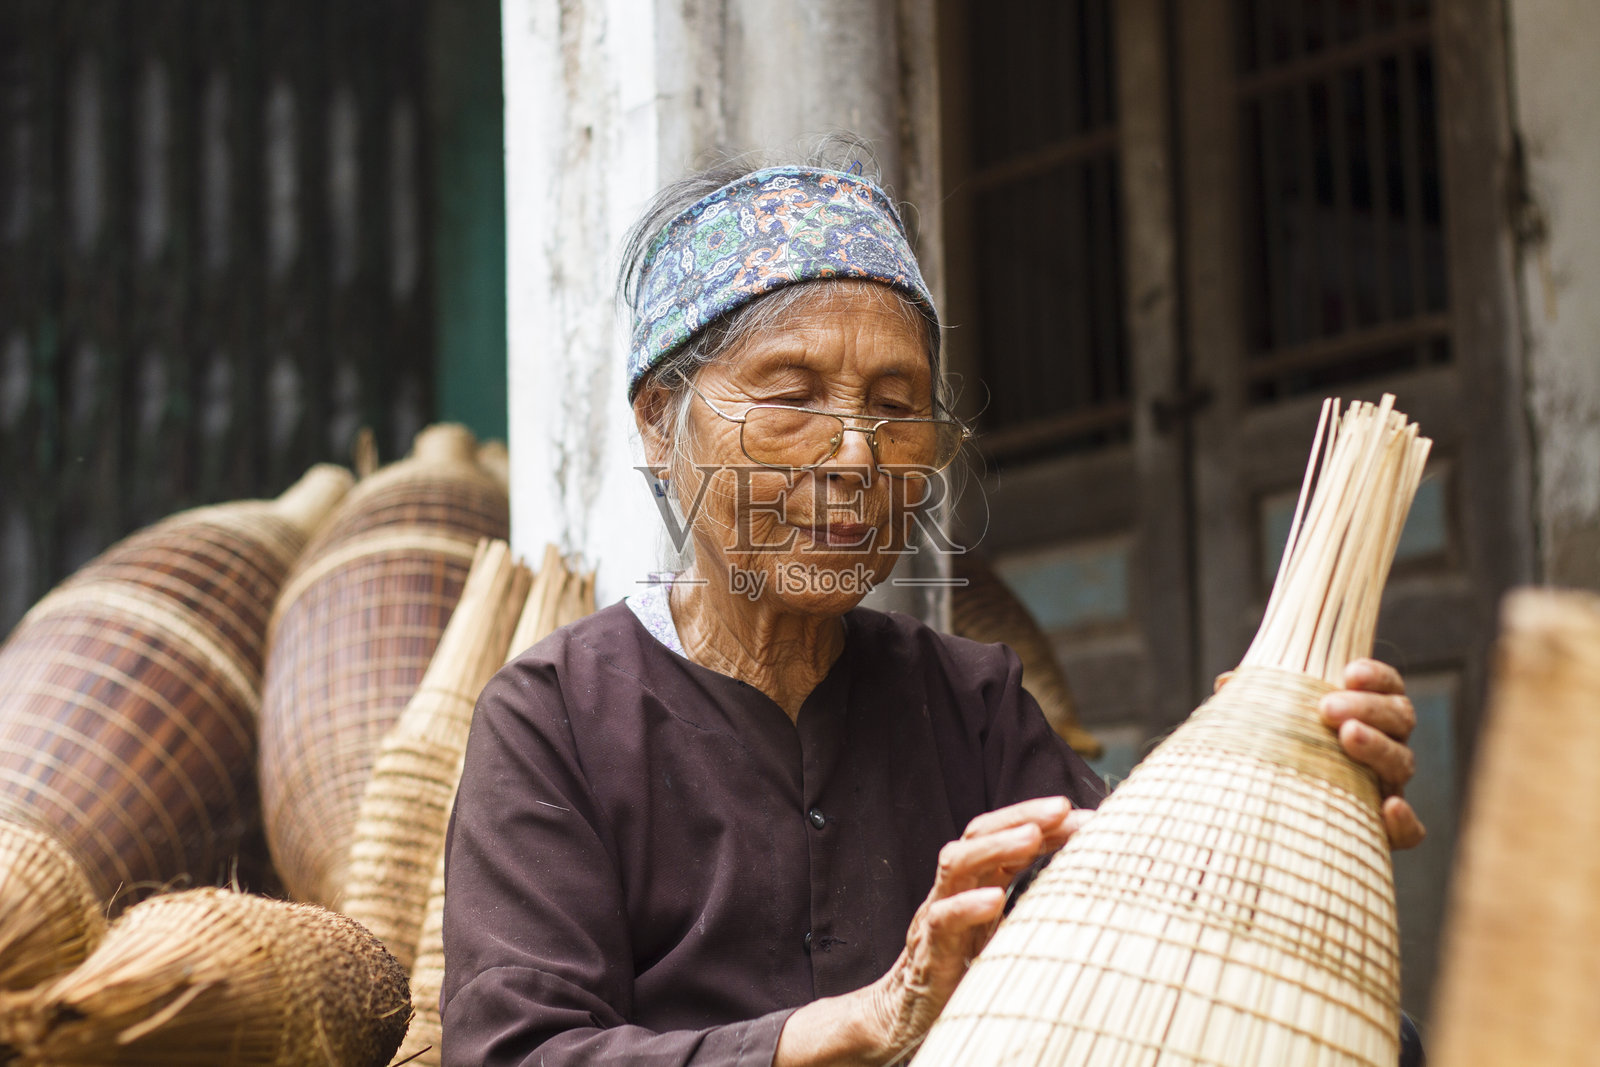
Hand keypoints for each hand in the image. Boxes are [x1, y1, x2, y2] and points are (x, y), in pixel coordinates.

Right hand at [773, 796, 1086, 1065]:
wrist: (908, 1013)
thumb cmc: (964, 966)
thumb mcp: (1005, 930)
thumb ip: (1035, 903)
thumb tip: (1088, 883)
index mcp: (977, 881)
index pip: (1004, 833)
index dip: (1041, 819)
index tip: (1085, 813)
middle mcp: (955, 888)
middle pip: (979, 834)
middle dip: (1021, 816)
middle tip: (1061, 809)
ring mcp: (938, 913)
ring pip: (957, 863)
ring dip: (996, 846)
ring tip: (1032, 837)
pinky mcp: (929, 949)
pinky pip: (943, 918)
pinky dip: (968, 906)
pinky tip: (995, 900)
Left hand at [1214, 660, 1424, 849]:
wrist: (1274, 821)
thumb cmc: (1276, 754)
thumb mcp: (1267, 723)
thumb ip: (1257, 702)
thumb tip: (1226, 683)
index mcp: (1366, 714)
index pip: (1387, 686)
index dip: (1375, 676)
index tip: (1349, 672)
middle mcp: (1385, 746)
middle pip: (1399, 718)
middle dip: (1367, 707)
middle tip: (1328, 708)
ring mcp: (1388, 787)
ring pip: (1403, 762)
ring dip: (1378, 747)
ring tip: (1348, 737)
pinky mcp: (1384, 831)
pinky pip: (1411, 831)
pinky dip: (1404, 821)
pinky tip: (1389, 807)